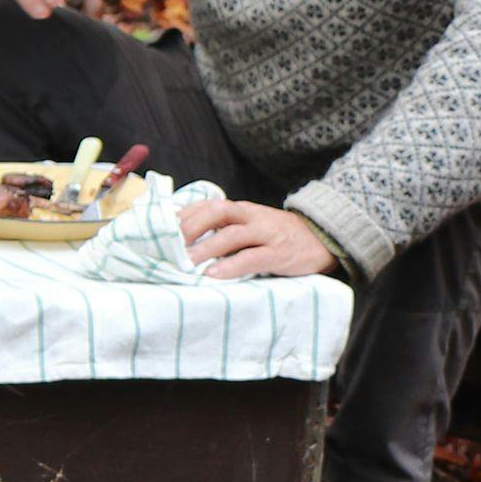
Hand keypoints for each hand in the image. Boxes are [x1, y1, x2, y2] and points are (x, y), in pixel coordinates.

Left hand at [180, 197, 336, 280]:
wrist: (322, 237)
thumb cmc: (276, 234)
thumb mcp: (250, 224)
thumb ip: (224, 228)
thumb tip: (185, 239)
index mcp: (240, 209)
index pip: (206, 206)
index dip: (182, 216)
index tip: (159, 229)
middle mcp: (251, 216)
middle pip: (216, 213)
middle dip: (189, 228)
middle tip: (166, 245)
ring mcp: (266, 234)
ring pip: (231, 236)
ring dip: (205, 249)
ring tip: (185, 263)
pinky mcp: (279, 253)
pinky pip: (252, 258)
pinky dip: (231, 266)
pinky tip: (214, 275)